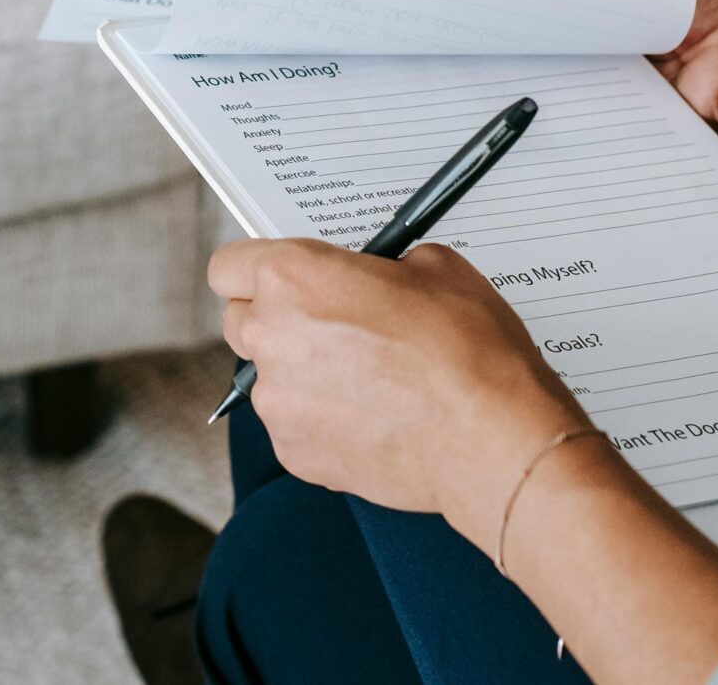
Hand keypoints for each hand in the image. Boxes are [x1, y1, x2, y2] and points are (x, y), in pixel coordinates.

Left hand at [210, 238, 592, 557]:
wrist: (489, 437)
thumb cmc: (466, 348)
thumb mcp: (434, 266)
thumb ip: (381, 264)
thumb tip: (376, 275)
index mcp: (293, 278)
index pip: (229, 266)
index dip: (257, 270)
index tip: (284, 277)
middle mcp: (271, 337)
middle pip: (242, 321)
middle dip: (278, 319)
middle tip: (333, 323)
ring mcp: (278, 402)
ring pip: (271, 377)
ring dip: (303, 372)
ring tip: (369, 378)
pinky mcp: (294, 453)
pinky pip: (294, 425)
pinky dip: (322, 419)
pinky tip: (374, 415)